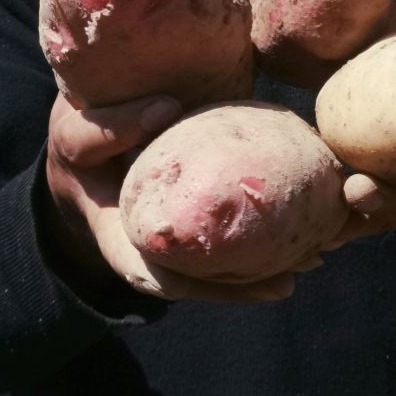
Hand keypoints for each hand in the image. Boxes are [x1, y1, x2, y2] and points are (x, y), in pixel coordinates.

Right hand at [42, 91, 310, 303]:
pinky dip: (274, 227)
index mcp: (123, 242)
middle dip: (251, 282)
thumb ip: (107, 128)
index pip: (156, 276)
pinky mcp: (202, 215)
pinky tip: (314, 216)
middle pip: (207, 280)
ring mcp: (182, 238)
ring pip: (229, 261)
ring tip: (319, 250)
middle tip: (297, 273)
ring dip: (274, 259)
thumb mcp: (75, 135)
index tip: (252, 287)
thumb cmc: (78, 146)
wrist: (84, 146)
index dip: (200, 286)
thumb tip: (169, 108)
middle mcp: (158, 251)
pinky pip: (239, 230)